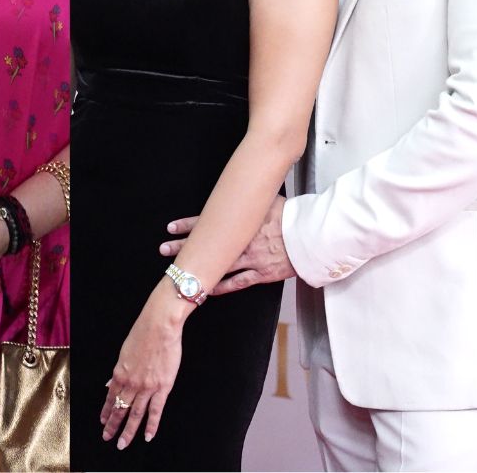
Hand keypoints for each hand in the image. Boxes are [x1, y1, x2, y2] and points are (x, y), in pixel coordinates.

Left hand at [101, 285, 187, 449]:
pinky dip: (151, 425)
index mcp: (119, 373)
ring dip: (128, 431)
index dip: (105, 412)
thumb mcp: (124, 352)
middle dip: (113, 426)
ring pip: (135, 414)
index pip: (110, 398)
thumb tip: (110, 384)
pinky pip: (155, 410)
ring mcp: (146, 387)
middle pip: (120, 409)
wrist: (160, 326)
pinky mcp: (162, 387)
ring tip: (123, 443)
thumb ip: (118, 371)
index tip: (103, 422)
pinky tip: (147, 436)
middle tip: (108, 438)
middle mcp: (131, 383)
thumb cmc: (143, 333)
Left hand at [159, 195, 295, 295]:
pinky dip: (221, 287)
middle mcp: (243, 240)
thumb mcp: (272, 200)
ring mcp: (251, 258)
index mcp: (244, 221)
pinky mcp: (262, 273)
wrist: (312, 236)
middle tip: (164, 249)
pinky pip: (237, 282)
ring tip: (178, 274)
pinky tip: (207, 290)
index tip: (171, 227)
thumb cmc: (295, 216)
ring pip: (218, 265)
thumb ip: (255, 198)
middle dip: (183, 247)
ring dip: (197, 269)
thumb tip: (246, 185)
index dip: (188, 225)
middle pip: (208, 244)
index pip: (209, 222)